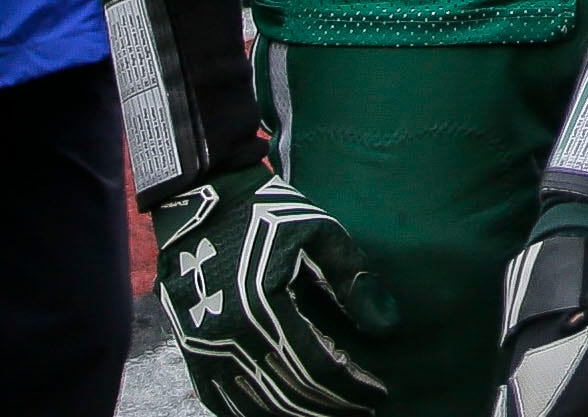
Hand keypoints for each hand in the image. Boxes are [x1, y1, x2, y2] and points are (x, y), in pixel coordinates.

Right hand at [153, 166, 399, 416]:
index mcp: (263, 308)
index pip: (316, 368)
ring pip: (251, 404)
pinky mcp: (188, 348)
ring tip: (328, 412)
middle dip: (329, 406)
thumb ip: (354, 278)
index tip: (378, 393)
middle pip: (286, 394)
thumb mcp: (319, 232)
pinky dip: (247, 412)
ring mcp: (202, 347)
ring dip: (293, 414)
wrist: (199, 202)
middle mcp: (228, 336)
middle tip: (361, 409)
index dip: (350, 387)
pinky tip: (276, 413)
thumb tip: (389, 325)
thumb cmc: (267, 213)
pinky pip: (216, 397)